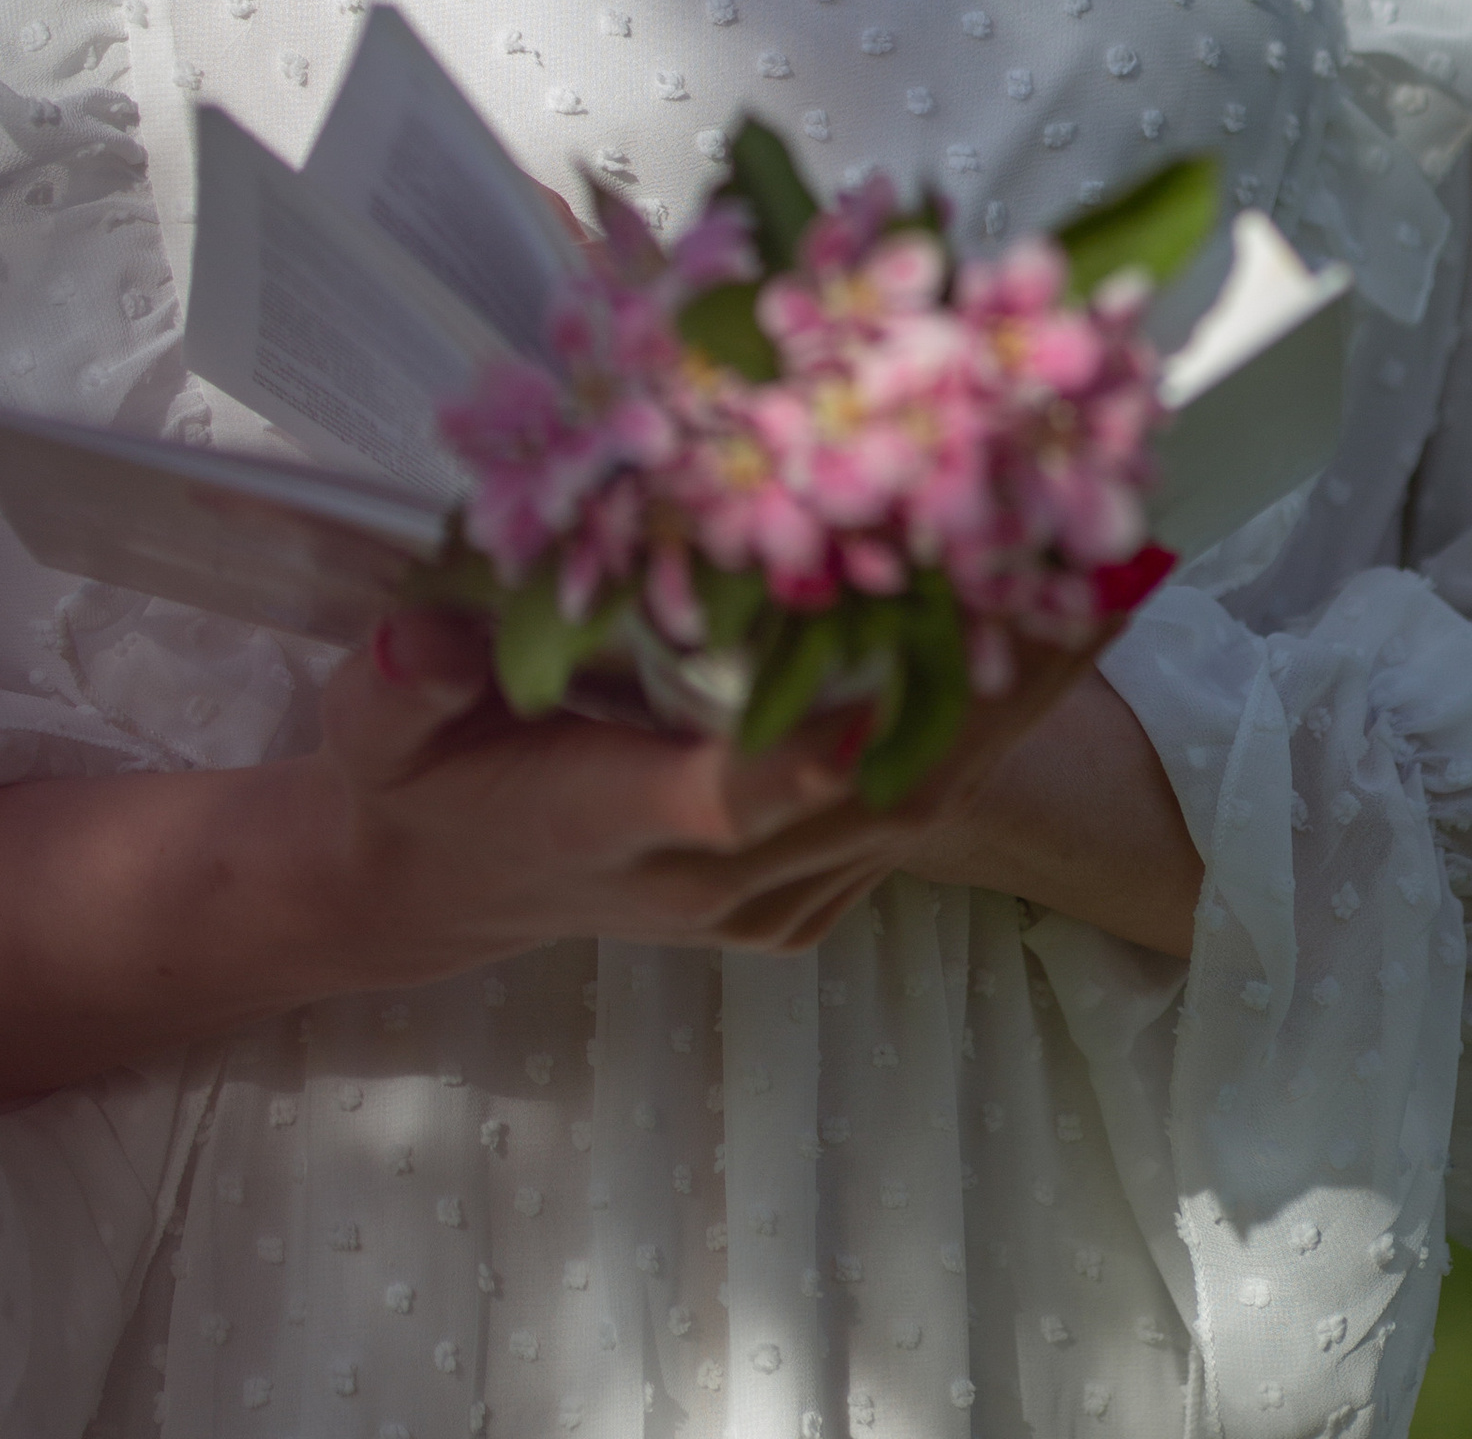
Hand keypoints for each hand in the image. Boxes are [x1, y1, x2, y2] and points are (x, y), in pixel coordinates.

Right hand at [319, 608, 1190, 971]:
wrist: (426, 886)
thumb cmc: (407, 775)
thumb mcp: (371, 720)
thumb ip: (402, 679)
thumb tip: (425, 631)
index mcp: (611, 822)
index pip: (736, 793)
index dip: (825, 740)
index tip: (915, 653)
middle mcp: (707, 877)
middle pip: (870, 796)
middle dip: (985, 690)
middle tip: (1084, 572)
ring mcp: (759, 899)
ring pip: (910, 809)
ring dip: (1010, 705)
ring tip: (1100, 582)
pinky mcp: (789, 897)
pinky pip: (901, 826)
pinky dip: (975, 740)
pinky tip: (1032, 650)